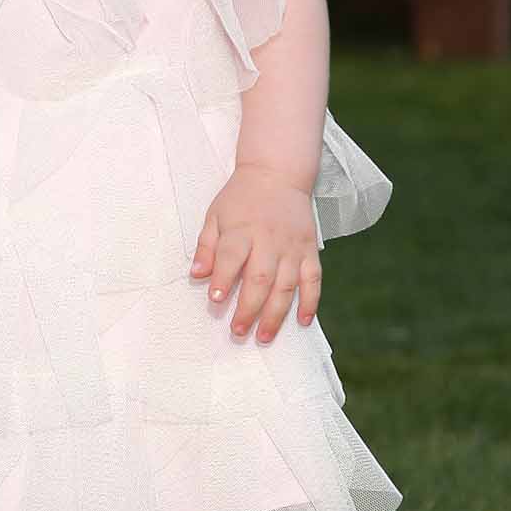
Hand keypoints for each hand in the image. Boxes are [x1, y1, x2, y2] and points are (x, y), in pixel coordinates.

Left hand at [191, 166, 320, 340]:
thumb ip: (206, 246)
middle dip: (248, 308)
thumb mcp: (215, 215)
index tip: (215, 300)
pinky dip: (311, 301)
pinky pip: (313, 279)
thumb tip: (197, 274)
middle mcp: (269, 240)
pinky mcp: (310, 249)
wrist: (278, 173)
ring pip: (286, 285)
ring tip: (265, 336)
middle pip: (260, 278)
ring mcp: (292, 247)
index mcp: (242, 230)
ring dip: (276, 314)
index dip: (222, 279)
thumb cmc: (241, 198)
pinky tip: (304, 321)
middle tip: (238, 331)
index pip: (231, 257)